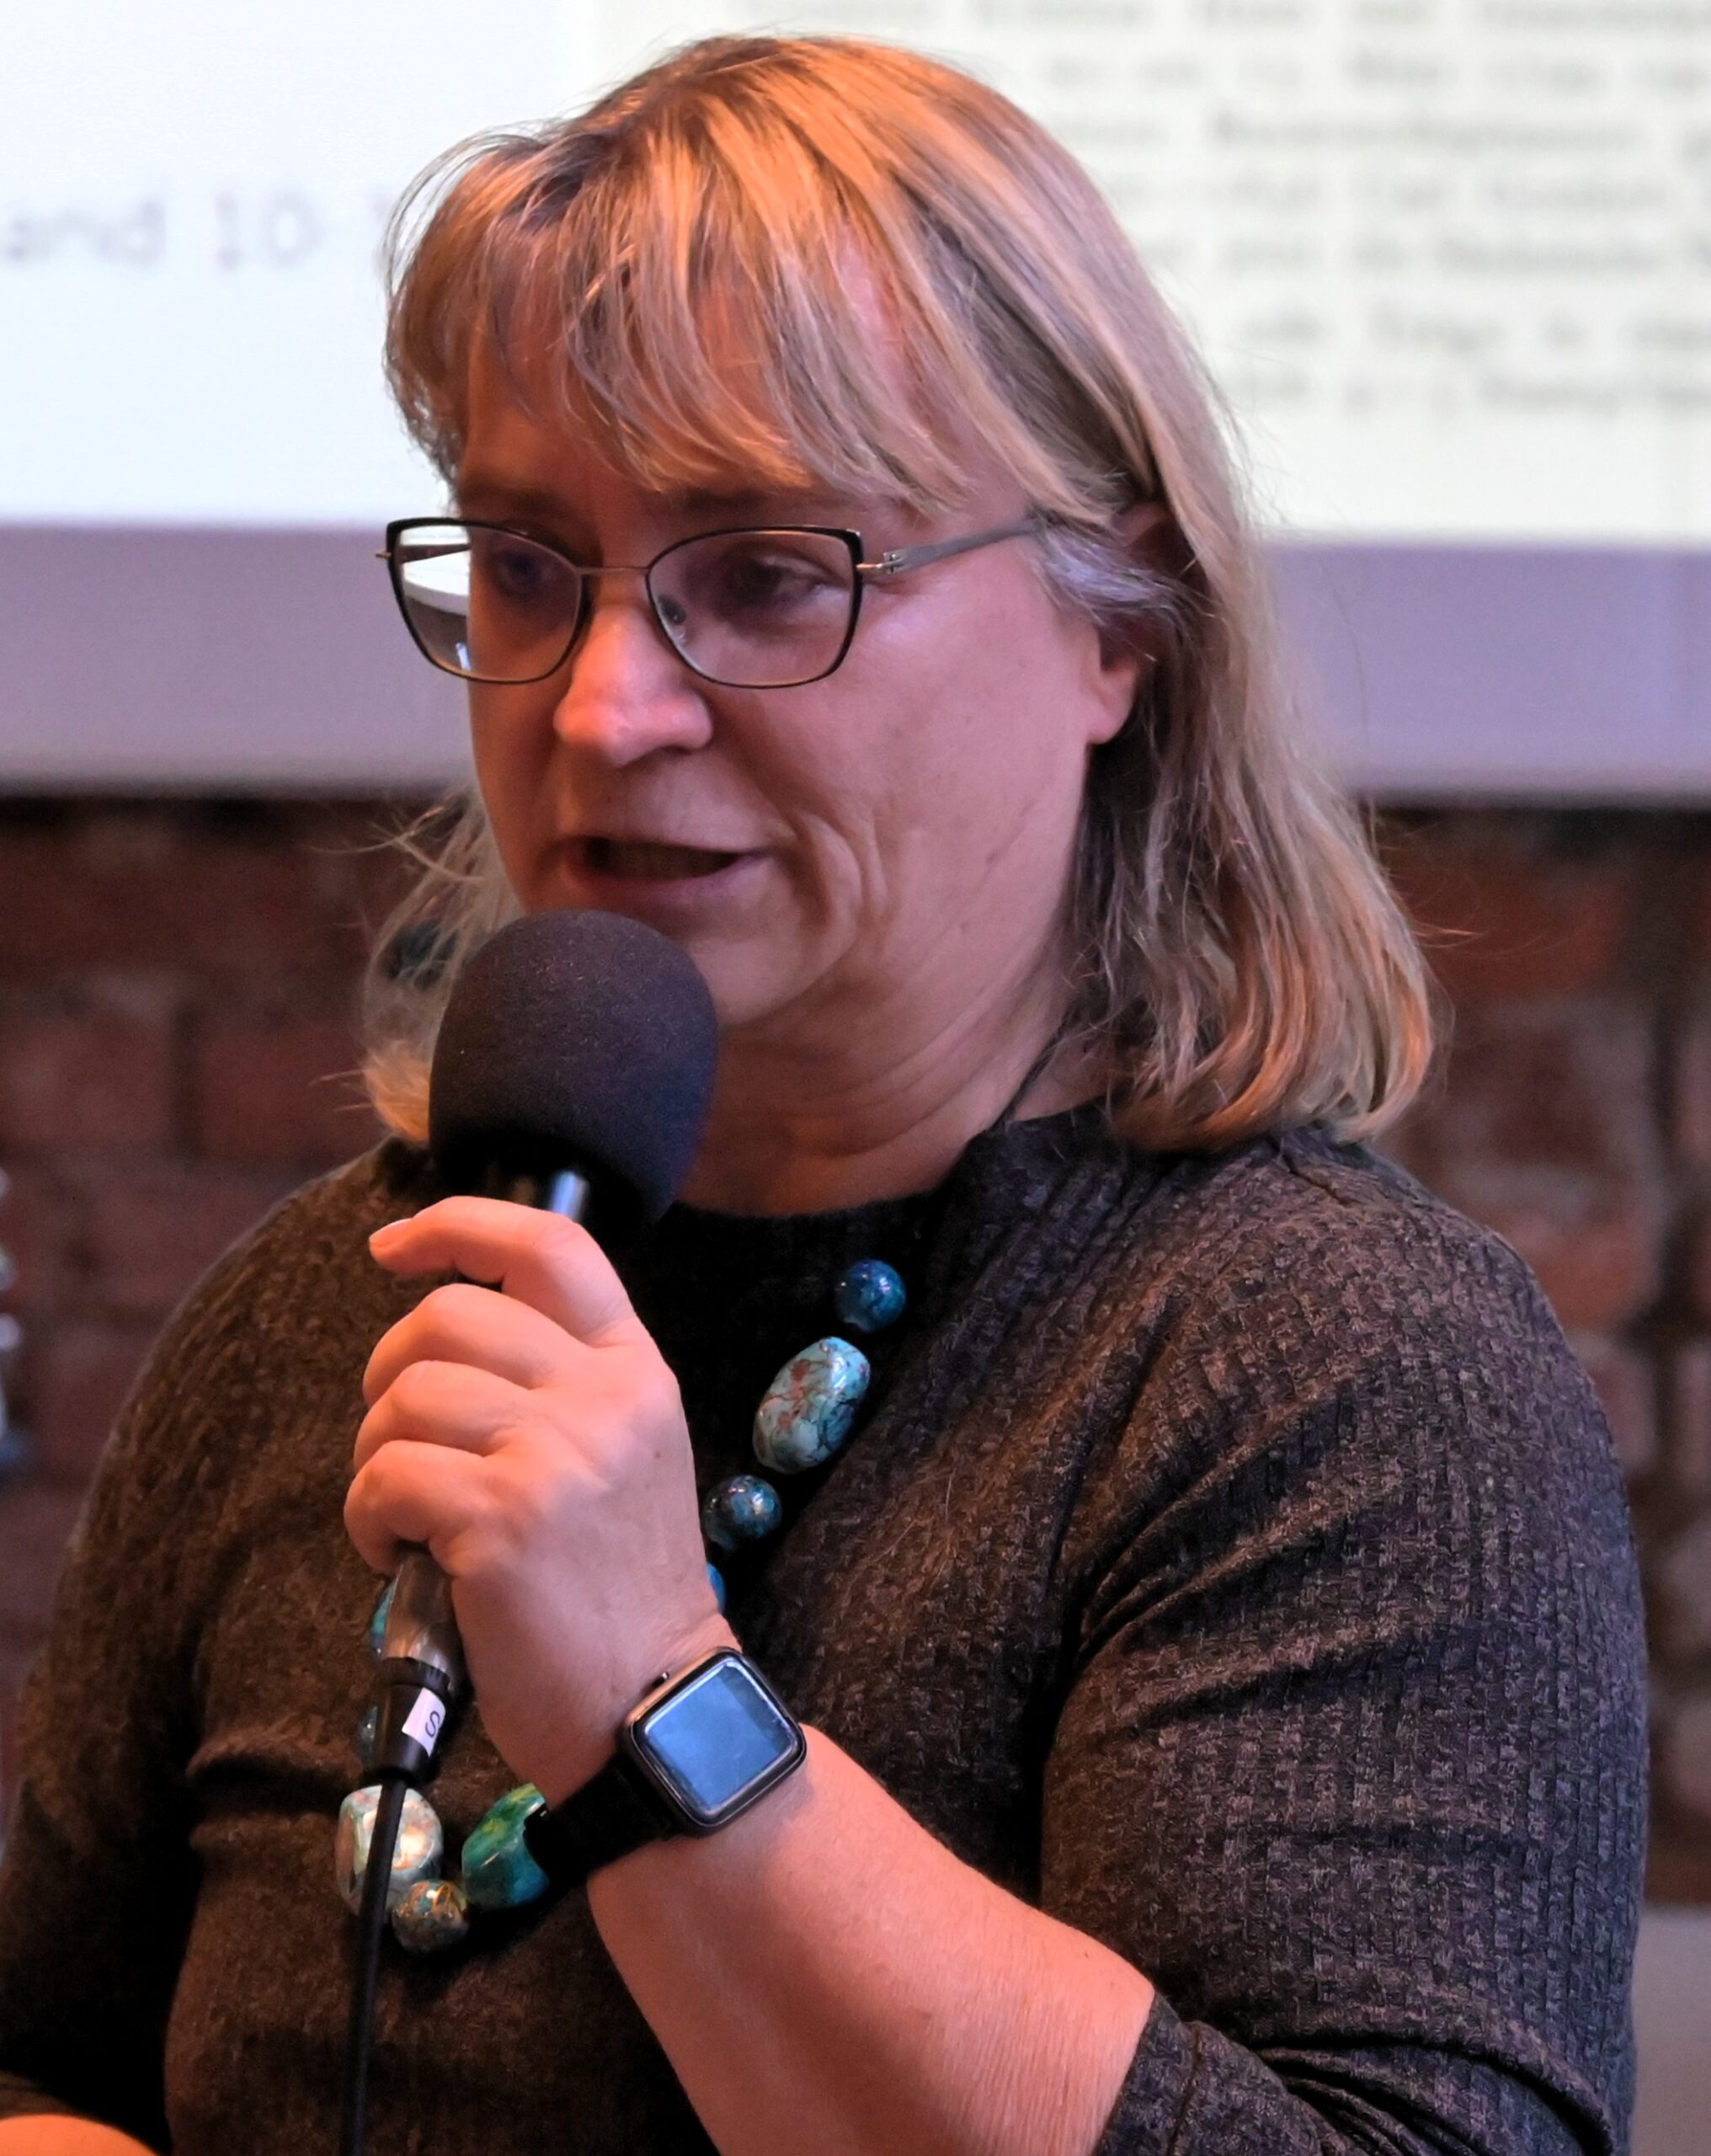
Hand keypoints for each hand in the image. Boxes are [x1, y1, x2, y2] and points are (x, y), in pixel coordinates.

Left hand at [345, 1197, 735, 1802]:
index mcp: (636, 1371)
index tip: (395, 1245)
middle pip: (449, 1314)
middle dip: (390, 1373)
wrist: (653, 1710)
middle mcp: (605, 1397)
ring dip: (376, 1460)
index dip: (458, 1223)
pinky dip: (368, 1520)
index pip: (551, 1244)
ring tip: (407, 1521)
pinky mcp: (504, 1522)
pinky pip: (385, 1478)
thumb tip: (436, 1335)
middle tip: (401, 1446)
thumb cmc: (616, 1593)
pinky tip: (403, 1561)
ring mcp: (558, 1456)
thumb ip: (562, 1385)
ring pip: (405, 1396)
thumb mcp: (623, 1459)